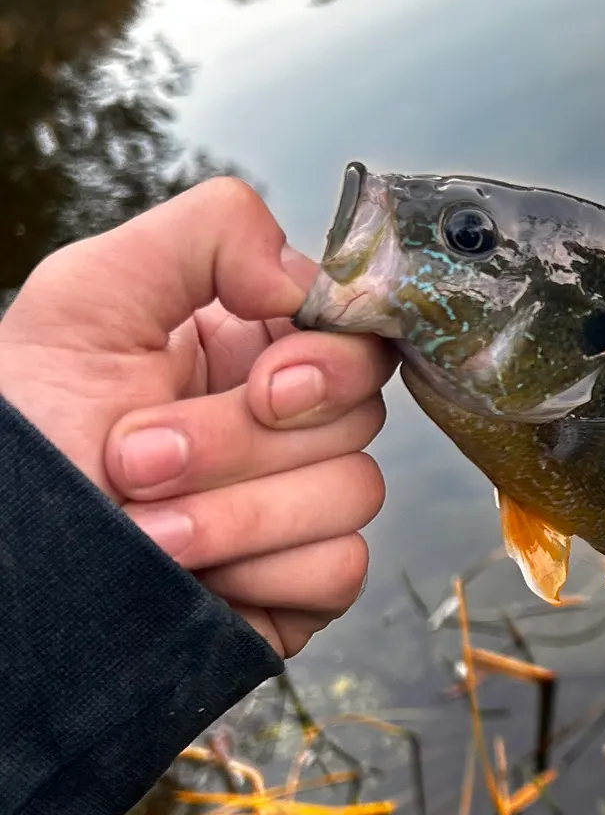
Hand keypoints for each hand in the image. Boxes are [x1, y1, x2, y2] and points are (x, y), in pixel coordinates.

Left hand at [0, 177, 391, 656]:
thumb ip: (210, 231)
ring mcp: (296, 505)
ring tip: (140, 525)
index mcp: (253, 344)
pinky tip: (192, 577)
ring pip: (354, 492)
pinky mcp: (295, 583)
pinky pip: (340, 568)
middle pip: (359, 416)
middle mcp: (287, 422)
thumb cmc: (20, 423)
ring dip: (237, 515)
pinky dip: (263, 573)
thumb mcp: (88, 292)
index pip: (360, 334)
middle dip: (243, 445)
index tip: (265, 387)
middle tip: (137, 458)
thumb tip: (302, 280)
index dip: (330, 362)